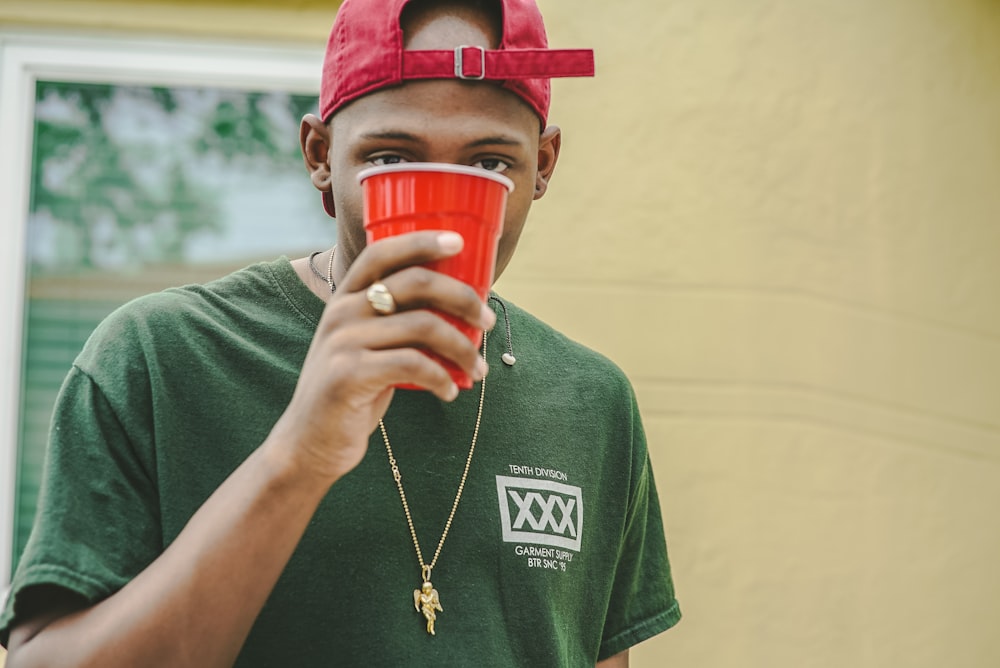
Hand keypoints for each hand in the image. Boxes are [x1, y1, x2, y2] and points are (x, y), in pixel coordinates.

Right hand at [267, 231, 495, 484]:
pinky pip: (413, 364)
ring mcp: (342, 342)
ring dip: (462, 348)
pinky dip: (442, 378)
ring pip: (423, 325)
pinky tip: (450, 392)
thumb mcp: (367, 346)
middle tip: (487, 321)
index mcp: (345, 298)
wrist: (310, 442)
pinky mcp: (349, 375)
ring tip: (477, 370)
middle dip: (462, 299)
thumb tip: (460, 308)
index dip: (421, 241)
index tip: (458, 242)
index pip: (382, 252)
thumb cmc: (353, 390)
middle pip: (415, 283)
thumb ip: (396, 321)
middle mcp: (341, 312)